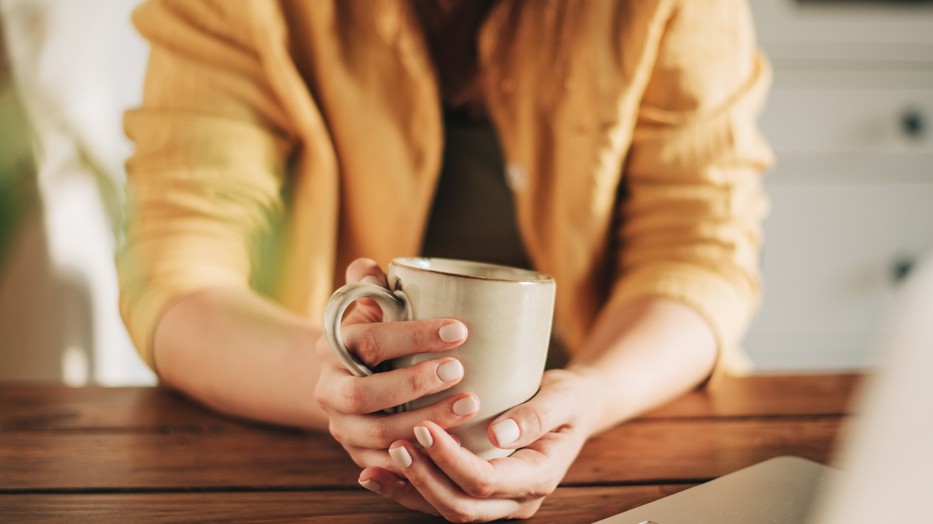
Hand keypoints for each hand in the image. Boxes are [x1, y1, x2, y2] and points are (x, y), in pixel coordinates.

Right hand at [314, 258, 480, 472]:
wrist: (348, 379)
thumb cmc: (374, 334)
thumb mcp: (369, 307)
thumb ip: (370, 286)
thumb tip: (369, 268)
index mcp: (332, 348)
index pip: (368, 341)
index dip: (412, 336)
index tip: (459, 330)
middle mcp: (329, 390)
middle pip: (364, 393)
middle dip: (413, 384)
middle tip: (459, 370)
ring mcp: (342, 426)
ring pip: (378, 433)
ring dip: (425, 421)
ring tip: (470, 406)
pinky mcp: (359, 455)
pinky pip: (385, 465)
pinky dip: (418, 459)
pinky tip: (453, 447)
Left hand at [357, 369, 597, 520]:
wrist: (574, 411)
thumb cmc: (568, 399)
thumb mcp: (563, 397)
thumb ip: (536, 416)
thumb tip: (499, 435)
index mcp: (538, 477)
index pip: (486, 481)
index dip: (451, 460)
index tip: (425, 427)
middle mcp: (516, 499)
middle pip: (461, 505)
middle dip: (424, 478)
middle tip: (397, 443)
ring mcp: (497, 502)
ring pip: (446, 509)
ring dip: (410, 490)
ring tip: (377, 464)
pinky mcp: (479, 493)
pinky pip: (440, 500)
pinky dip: (408, 490)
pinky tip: (378, 475)